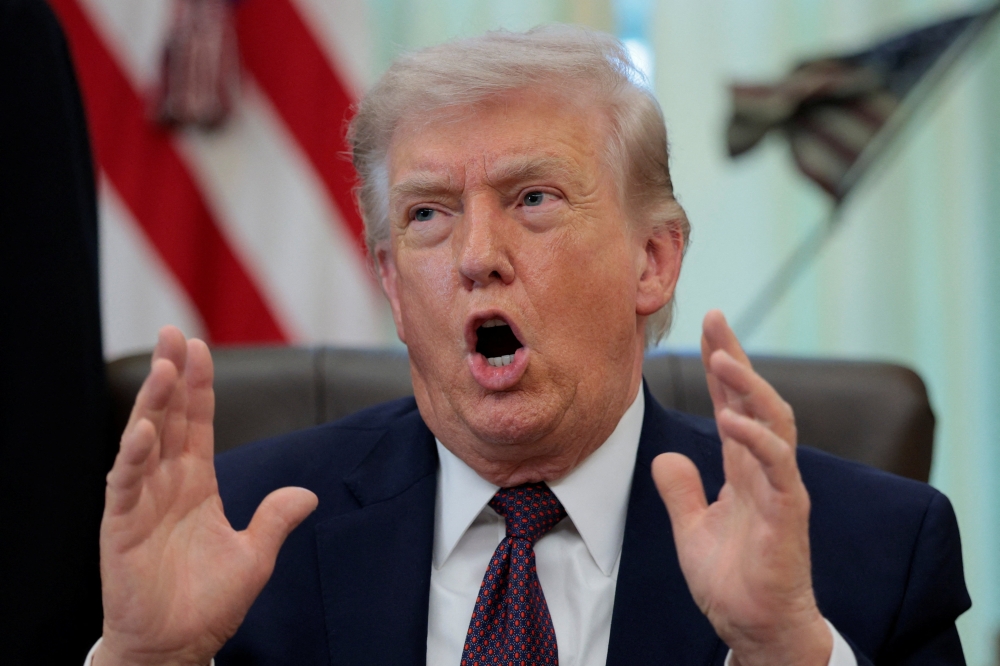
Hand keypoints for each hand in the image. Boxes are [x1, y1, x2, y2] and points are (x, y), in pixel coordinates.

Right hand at [95, 327, 317, 665]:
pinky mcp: (122, 528)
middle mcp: (166, 485)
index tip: (201, 347)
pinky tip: (143, 431)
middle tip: (173, 333)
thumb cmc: (207, 603)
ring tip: (165, 367)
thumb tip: (308, 494)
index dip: (199, 386)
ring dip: (153, 404)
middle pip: (168, 419)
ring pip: (144, 442)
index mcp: (196, 485)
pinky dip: (132, 458)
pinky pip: (125, 486)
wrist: (175, 647)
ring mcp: (141, 503)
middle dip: (172, 376)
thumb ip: (276, 519)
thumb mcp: (255, 556)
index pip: (196, 424)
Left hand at [652, 311, 831, 665]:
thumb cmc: (732, 583)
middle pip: (755, 400)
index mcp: (743, 469)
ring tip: (721, 357)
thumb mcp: (692, 529)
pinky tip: (730, 419)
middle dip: (736, 357)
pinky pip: (776, 466)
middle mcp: (764, 470)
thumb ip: (680, 491)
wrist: (755, 630)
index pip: (733, 404)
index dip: (722, 365)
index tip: (709, 326)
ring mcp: (779, 488)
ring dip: (749, 387)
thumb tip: (666, 455)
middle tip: (716, 318)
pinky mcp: (787, 513)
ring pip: (774, 422)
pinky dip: (756, 438)